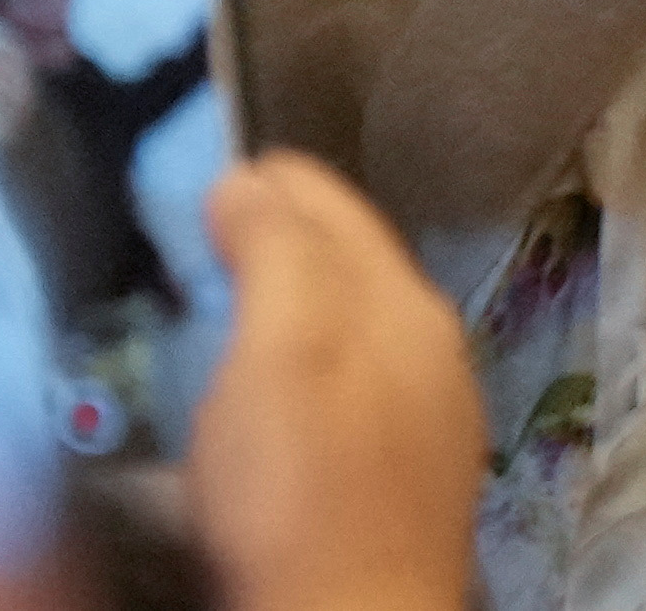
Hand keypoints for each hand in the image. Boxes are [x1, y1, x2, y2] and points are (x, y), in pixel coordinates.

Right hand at [191, 150, 487, 610]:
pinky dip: (308, 368)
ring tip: (232, 303)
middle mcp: (433, 349)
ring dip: (297, 305)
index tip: (218, 164)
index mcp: (406, 303)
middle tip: (212, 227)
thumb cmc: (302, 481)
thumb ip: (275, 250)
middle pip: (353, 265)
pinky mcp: (402, 483)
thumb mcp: (282, 342)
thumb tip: (250, 179)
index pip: (339, 208)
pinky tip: (274, 396)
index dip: (276, 180)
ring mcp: (427, 419)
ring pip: (357, 329)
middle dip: (286, 236)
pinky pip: (353, 391)